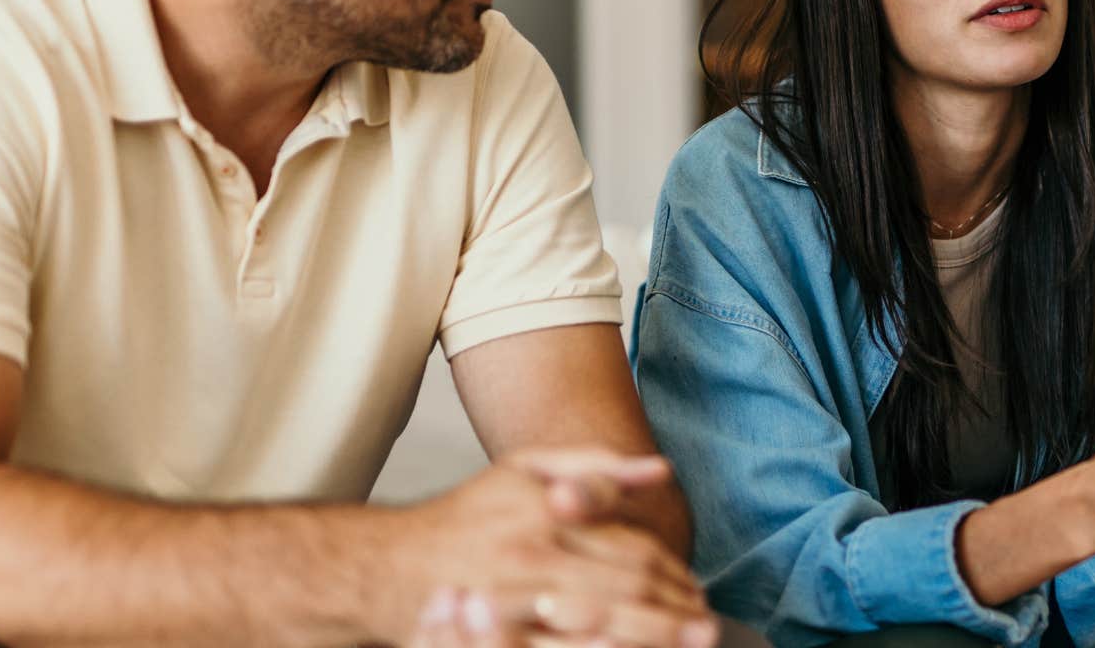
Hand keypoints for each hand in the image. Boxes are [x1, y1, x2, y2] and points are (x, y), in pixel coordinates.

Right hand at [380, 452, 714, 647]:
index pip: (629, 543)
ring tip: (689, 642)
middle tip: (707, 625)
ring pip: (603, 619)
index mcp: (546, 509)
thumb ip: (592, 465)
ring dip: (653, 633)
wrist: (387, 565)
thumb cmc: (463, 518)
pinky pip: (560, 647)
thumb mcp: (522, 470)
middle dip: (674, 609)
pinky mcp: (497, 635)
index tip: (697, 588)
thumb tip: (660, 470)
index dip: (672, 569)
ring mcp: (515, 598)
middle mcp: (534, 551)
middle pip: (626, 584)